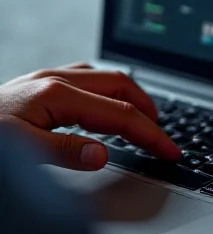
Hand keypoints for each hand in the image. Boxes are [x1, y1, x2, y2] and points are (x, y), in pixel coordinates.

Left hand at [0, 63, 180, 170]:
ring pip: (106, 78)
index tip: (171, 152)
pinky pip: (88, 79)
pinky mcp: (41, 84)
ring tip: (144, 122)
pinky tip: (107, 108)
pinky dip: (109, 94)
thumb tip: (103, 155)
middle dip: (148, 109)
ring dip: (131, 97)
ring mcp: (48, 78)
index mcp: (57, 94)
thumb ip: (63, 152)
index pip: (121, 114)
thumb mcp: (20, 152)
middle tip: (163, 137)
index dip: (151, 135)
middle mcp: (55, 79)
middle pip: (121, 85)